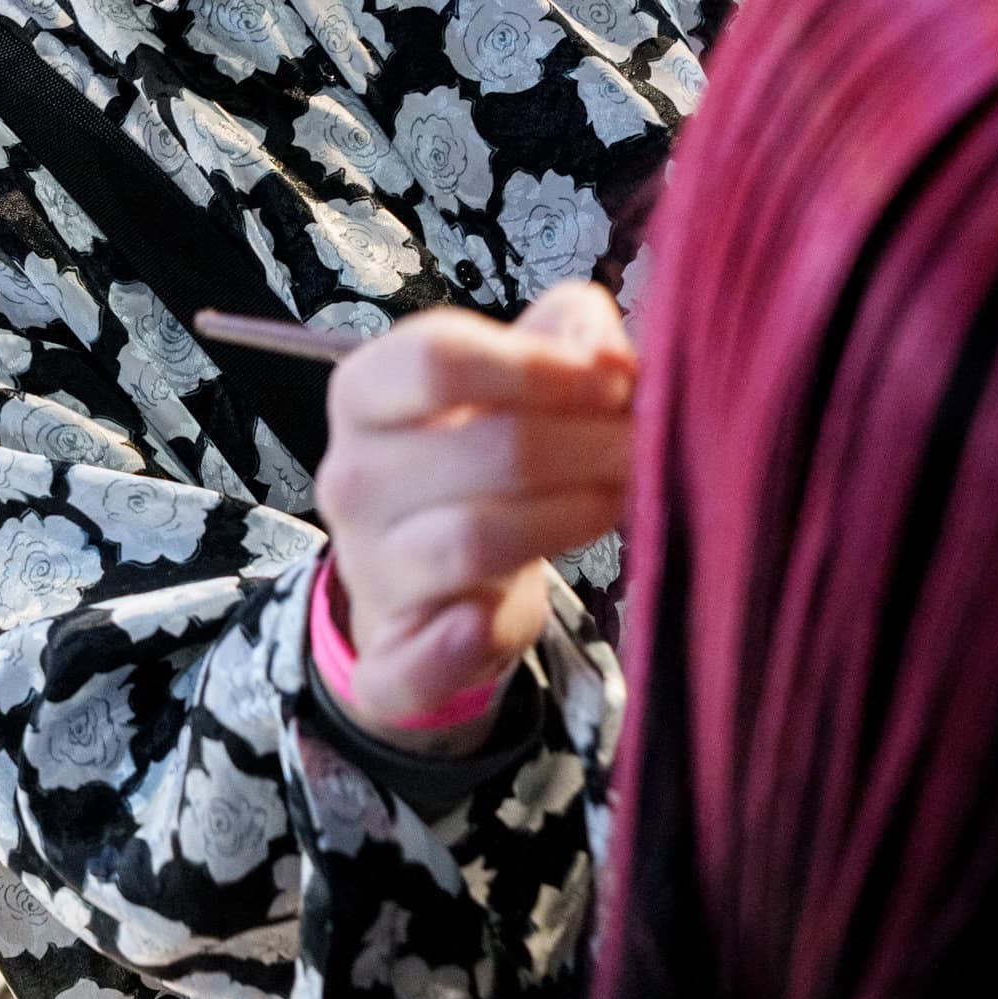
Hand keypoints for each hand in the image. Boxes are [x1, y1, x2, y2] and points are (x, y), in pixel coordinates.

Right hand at [314, 280, 634, 735]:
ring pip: (471, 542)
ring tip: (621, 501)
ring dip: (571, 517)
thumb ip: (570, 333)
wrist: (431, 573)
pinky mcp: (386, 658)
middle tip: (643, 446)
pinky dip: (451, 649)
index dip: (541, 367)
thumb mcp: (518, 375)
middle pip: (486, 449)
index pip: (438, 359)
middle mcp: (354, 479)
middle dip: (588, 444)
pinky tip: (490, 619)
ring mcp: (366, 572)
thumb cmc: (481, 454)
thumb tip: (611, 356)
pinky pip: (406, 665)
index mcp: (368, 394)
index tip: (612, 380)